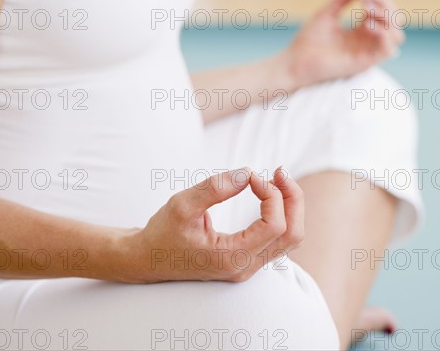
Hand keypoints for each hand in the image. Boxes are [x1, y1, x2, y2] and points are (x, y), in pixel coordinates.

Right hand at [120, 167, 303, 282]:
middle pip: (293, 234)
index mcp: (232, 258)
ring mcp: (248, 266)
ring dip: (290, 205)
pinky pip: (278, 239)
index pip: (275, 226)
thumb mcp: (182, 205)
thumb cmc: (162, 233)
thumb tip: (248, 173)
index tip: (251, 177)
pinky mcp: (246, 259)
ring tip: (276, 180)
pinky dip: (281, 214)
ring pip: (290, 237)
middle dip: (292, 198)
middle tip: (279, 172)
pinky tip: (268, 194)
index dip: (271, 194)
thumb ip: (214, 188)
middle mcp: (245, 266)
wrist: (147, 259)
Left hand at [284, 0, 404, 88]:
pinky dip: (383, 33)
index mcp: (361, 30)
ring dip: (386, 17)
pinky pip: (387, 49)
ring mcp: (367, 53)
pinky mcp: (364, 64)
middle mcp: (367, 41)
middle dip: (384, 2)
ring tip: (366, 10)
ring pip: (397, 34)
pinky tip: (367, 24)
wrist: (295, 61)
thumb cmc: (308, 40)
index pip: (382, 9)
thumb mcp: (328, 11)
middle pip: (394, 20)